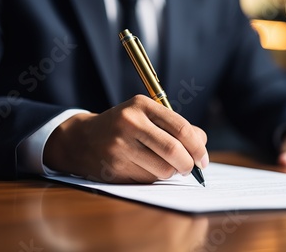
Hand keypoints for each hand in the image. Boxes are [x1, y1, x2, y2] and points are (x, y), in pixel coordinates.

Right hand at [44, 95, 208, 182]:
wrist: (82, 139)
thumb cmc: (123, 127)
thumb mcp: (146, 116)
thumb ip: (176, 127)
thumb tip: (202, 144)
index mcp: (142, 105)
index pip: (181, 127)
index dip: (198, 147)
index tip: (203, 159)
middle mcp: (130, 122)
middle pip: (173, 150)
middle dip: (188, 165)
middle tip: (189, 169)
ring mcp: (120, 145)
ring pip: (162, 169)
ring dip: (169, 173)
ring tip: (162, 165)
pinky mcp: (114, 166)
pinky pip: (147, 179)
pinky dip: (153, 178)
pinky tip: (142, 168)